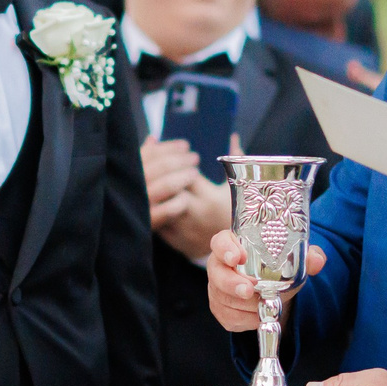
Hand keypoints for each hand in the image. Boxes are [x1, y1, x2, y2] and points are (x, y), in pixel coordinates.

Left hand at [143, 139, 231, 259]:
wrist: (235, 250)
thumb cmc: (235, 213)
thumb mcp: (237, 188)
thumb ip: (235, 161)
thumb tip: (232, 135)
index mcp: (211, 198)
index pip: (186, 175)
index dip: (178, 163)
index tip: (178, 158)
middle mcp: (195, 213)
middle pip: (169, 188)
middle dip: (162, 175)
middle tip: (160, 167)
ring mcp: (183, 228)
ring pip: (159, 204)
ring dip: (152, 192)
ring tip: (151, 181)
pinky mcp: (175, 240)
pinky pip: (156, 221)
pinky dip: (151, 208)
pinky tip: (149, 199)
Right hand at [206, 229, 325, 333]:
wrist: (273, 288)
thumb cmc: (277, 267)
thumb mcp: (293, 258)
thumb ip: (306, 256)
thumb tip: (316, 260)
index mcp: (234, 246)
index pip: (221, 243)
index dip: (226, 249)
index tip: (238, 257)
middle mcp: (220, 266)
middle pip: (217, 273)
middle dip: (232, 283)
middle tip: (249, 290)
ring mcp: (216, 288)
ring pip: (223, 298)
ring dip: (245, 306)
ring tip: (264, 305)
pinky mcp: (220, 308)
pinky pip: (228, 317)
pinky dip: (244, 320)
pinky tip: (258, 317)